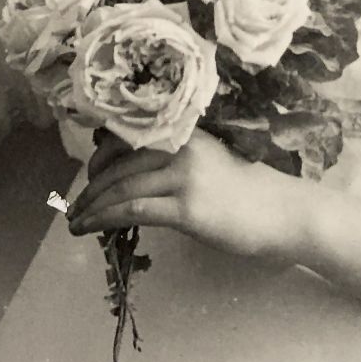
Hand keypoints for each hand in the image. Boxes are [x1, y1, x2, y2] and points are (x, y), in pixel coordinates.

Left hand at [67, 130, 307, 263]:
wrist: (286, 212)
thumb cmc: (250, 191)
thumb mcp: (210, 161)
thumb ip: (175, 160)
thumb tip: (132, 173)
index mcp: (185, 132)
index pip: (128, 136)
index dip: (100, 157)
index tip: (89, 177)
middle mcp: (181, 147)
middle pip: (117, 163)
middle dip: (89, 187)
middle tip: (74, 207)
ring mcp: (184, 177)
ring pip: (120, 187)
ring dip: (90, 207)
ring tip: (75, 223)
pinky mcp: (187, 209)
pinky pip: (132, 210)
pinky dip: (104, 219)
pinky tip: (92, 229)